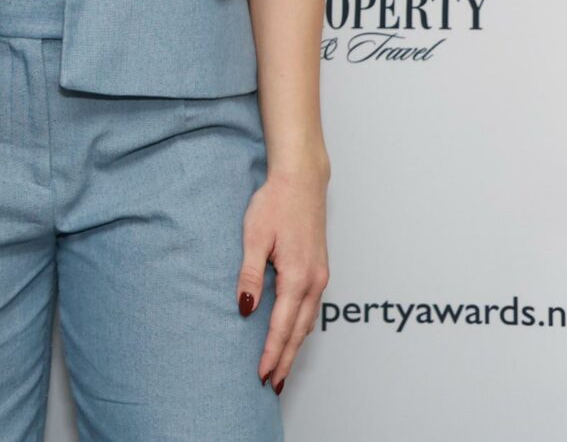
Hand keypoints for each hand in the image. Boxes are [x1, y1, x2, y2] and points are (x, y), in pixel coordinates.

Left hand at [239, 165, 329, 393]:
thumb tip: (246, 308)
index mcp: (297, 276)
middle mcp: (314, 281)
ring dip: (294, 347)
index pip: (282, 325)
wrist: (302, 181)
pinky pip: (312, 308)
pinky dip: (302, 328)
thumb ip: (249, 274)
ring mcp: (320, 276)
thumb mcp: (253, 237)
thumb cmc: (274, 203)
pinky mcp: (319, 270)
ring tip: (281, 368)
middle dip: (286, 360)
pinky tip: (292, 335)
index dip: (272, 352)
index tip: (263, 374)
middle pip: (299, 332)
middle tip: (274, 385)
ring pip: (308, 323)